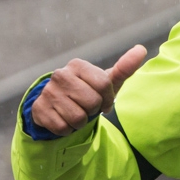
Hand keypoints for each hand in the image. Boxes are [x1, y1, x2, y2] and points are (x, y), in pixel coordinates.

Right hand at [30, 45, 146, 135]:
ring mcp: (48, 92)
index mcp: (78, 65)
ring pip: (78, 118)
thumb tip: (141, 49)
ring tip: (75, 112)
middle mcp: (60, 75)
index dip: (108, 98)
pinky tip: (63, 119)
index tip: (104, 101)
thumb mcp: (106, 81)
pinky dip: (67, 129)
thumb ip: (124, 68)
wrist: (56, 104)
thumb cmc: (87, 91)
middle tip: (86, 107)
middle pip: (92, 102)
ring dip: (80, 122)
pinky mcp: (39, 109)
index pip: (104, 84)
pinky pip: (63, 128)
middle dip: (93, 110)